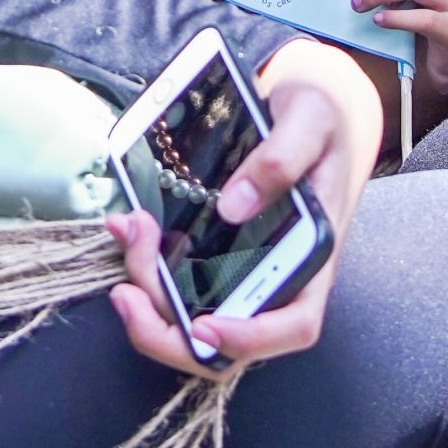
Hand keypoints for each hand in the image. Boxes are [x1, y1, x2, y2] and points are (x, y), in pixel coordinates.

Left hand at [108, 39, 379, 374]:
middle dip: (167, 328)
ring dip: (148, 293)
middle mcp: (277, 275)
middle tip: (126, 290)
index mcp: (313, 257)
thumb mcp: (310, 119)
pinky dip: (144, 262)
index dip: (248, 340)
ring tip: (127, 234)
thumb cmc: (321, 116)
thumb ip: (281, 158)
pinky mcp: (214, 250)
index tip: (202, 325)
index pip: (293, 326)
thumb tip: (234, 207)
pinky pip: (176, 277)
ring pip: (191, 316)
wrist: (311, 104)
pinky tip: (126, 224)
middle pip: (225, 342)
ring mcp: (244, 268)